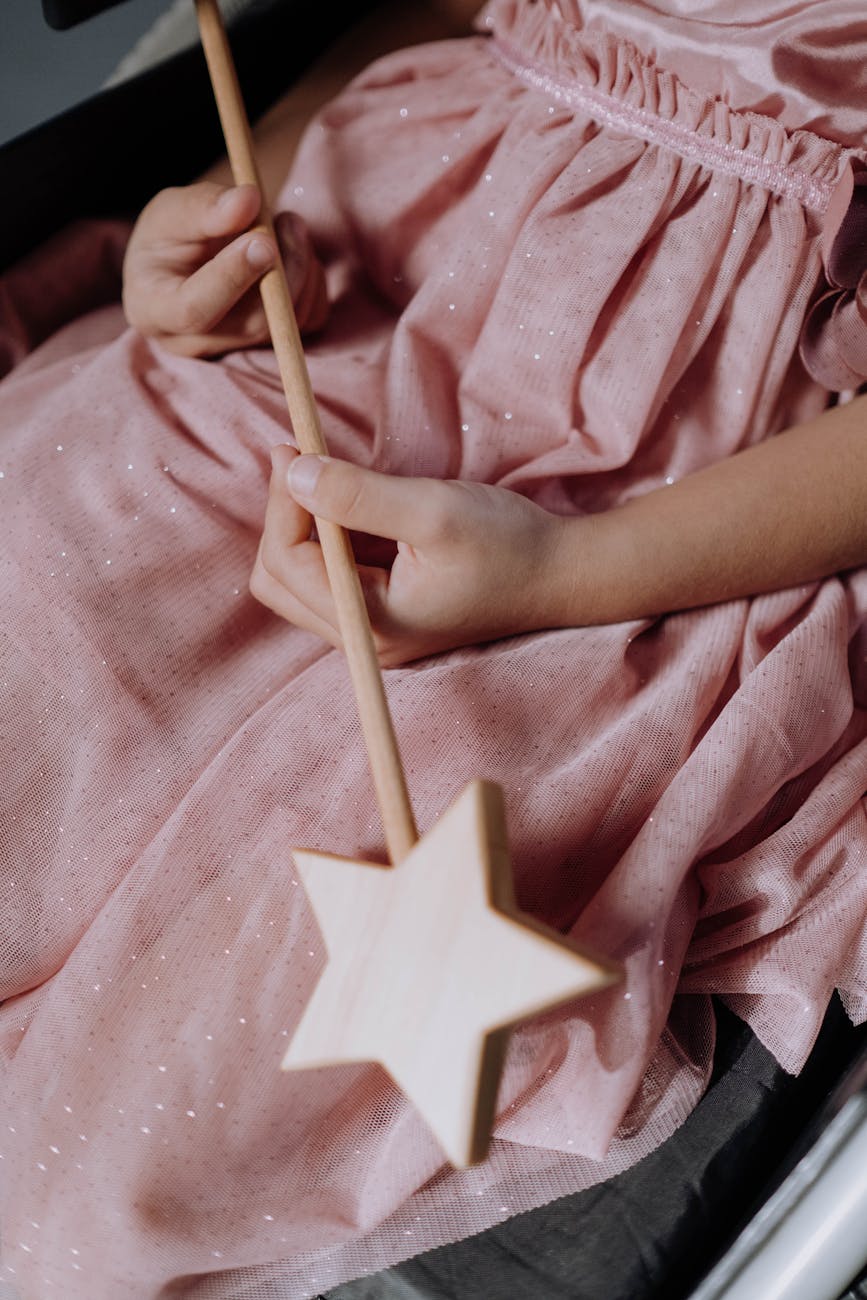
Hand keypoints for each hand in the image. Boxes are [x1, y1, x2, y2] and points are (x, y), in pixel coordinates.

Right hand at [122, 182, 326, 356]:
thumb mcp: (171, 210)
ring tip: (288, 225)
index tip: (261, 240)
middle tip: (289, 220)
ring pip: (286, 323)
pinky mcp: (272, 347)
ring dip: (300, 268)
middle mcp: (193, 344)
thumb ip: (204, 206)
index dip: (231, 277)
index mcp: (154, 310)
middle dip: (282, 268)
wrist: (193, 259)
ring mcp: (234, 351)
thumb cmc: (171, 236)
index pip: (193, 310)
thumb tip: (247, 201)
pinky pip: (309, 320)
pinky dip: (312, 281)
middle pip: (252, 323)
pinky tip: (294, 253)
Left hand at [250, 447, 573, 665]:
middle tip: (302, 461)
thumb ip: (358, 494)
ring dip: (301, 526)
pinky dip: (326, 537)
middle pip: (278, 580)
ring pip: (297, 580)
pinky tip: (352, 504)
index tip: (293, 447)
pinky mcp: (385, 616)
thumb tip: (292, 473)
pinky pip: (329, 578)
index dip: (282, 502)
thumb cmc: (508, 545)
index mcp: (371, 623)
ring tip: (327, 478)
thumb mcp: (433, 510)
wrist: (562, 576)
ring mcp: (373, 632)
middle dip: (282, 517)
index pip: (287, 563)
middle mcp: (363, 640)